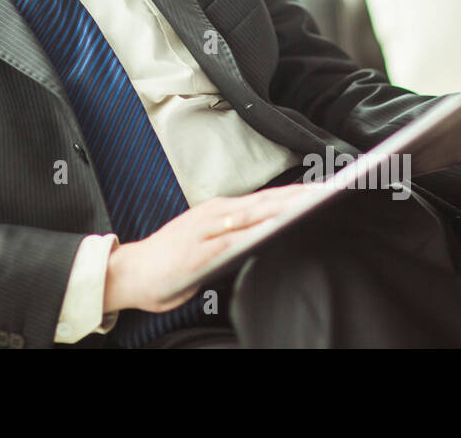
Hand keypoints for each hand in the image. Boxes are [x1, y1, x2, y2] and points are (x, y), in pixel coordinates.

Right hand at [102, 184, 326, 313]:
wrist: (130, 273)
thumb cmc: (170, 262)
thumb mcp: (208, 244)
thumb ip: (234, 238)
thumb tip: (267, 237)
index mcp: (219, 211)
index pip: (265, 199)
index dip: (294, 193)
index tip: (325, 189)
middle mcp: (214, 214)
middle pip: (265, 201)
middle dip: (297, 195)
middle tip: (330, 189)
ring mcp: (206, 229)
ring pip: (252, 213)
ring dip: (282, 206)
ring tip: (311, 203)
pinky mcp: (198, 249)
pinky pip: (231, 238)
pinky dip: (254, 230)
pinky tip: (274, 227)